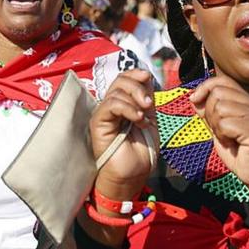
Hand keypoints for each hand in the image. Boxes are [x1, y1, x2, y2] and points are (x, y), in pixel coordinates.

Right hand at [89, 69, 155, 203]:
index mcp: (123, 104)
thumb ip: (147, 99)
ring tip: (144, 118)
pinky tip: (138, 119)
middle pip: (120, 80)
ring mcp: (103, 114)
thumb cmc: (140, 153)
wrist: (132, 175)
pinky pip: (111, 105)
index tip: (148, 76)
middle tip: (149, 103)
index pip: (124, 78)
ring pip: (116, 91)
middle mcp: (111, 106)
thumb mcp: (150, 119)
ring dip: (135, 100)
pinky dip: (128, 108)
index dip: (136, 73)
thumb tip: (147, 78)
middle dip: (137, 86)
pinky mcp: (98, 122)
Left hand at [188, 76, 248, 192]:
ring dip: (216, 126)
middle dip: (209, 113)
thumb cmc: (239, 152)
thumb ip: (209, 112)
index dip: (204, 87)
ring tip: (228, 138)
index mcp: (247, 101)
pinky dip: (222, 136)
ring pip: (220, 107)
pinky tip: (233, 144)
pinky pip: (225, 123)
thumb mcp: (218, 128)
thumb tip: (194, 97)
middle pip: (217, 93)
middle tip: (220, 130)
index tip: (194, 100)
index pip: (222, 80)